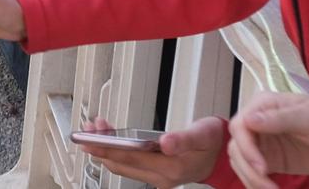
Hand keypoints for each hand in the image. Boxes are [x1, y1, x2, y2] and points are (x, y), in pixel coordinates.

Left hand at [78, 117, 226, 188]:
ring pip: (123, 166)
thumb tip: (165, 143)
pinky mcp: (156, 173)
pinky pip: (130, 165)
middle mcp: (162, 177)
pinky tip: (111, 139)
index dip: (107, 149)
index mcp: (171, 168)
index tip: (89, 141)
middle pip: (122, 164)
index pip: (130, 159)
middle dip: (101, 147)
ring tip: (96, 131)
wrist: (220, 156)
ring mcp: (158, 177)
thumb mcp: (202, 134)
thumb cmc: (211, 142)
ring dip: (107, 150)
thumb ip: (183, 139)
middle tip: (87, 131)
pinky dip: (117, 152)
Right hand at [227, 94, 308, 188]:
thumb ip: (280, 119)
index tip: (262, 168)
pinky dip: (256, 184)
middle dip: (249, 168)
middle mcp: (258, 122)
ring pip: (240, 161)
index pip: (240, 125)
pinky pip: (252, 172)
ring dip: (251, 179)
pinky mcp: (269, 160)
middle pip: (237, 146)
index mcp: (264, 105)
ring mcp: (262, 142)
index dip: (246, 148)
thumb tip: (248, 119)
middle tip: (269, 186)